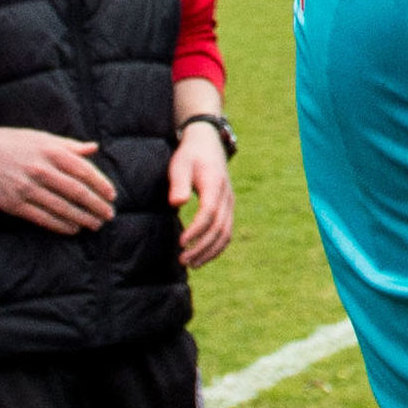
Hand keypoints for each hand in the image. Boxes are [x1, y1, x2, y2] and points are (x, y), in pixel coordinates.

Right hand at [0, 118, 113, 234]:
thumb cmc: (8, 142)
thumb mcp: (40, 137)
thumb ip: (68, 145)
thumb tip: (94, 148)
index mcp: (51, 151)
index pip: (84, 171)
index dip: (101, 185)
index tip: (112, 196)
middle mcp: (40, 170)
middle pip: (76, 191)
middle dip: (96, 205)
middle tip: (109, 215)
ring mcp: (25, 188)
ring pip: (61, 207)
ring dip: (82, 218)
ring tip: (95, 224)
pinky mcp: (12, 204)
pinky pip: (41, 218)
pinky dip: (60, 224)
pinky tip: (72, 228)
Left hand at [171, 120, 235, 267]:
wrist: (208, 144)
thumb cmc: (190, 156)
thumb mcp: (180, 165)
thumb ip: (178, 184)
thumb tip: (177, 203)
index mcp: (214, 184)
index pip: (209, 212)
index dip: (197, 230)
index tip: (181, 243)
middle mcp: (226, 196)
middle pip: (220, 227)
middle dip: (202, 247)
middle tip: (183, 260)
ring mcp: (230, 202)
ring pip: (226, 232)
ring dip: (210, 251)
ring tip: (191, 264)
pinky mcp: (227, 207)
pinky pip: (227, 231)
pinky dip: (217, 246)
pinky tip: (202, 256)